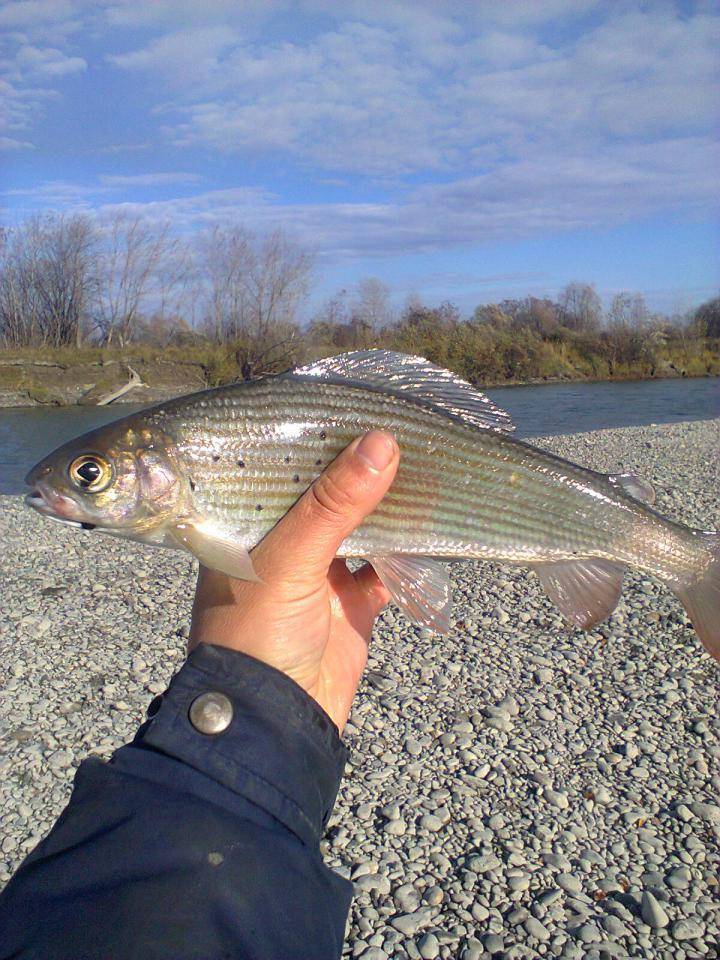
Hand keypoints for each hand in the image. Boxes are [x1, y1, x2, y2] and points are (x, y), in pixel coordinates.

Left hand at [189, 431, 399, 732]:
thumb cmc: (258, 633)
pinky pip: (383, 567)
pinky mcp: (350, 603)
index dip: (310, 436)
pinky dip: (404, 552)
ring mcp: (317, 574)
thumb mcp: (289, 560)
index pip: (277, 466)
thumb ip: (333, 504)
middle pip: (324, 493)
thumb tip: (382, 441)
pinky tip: (426, 524)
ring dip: (385, 505)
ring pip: (358, 526)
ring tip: (420, 463)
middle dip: (358, 468)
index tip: (350, 401)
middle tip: (398, 426)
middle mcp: (280, 543)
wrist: (277, 722)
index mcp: (246, 524)